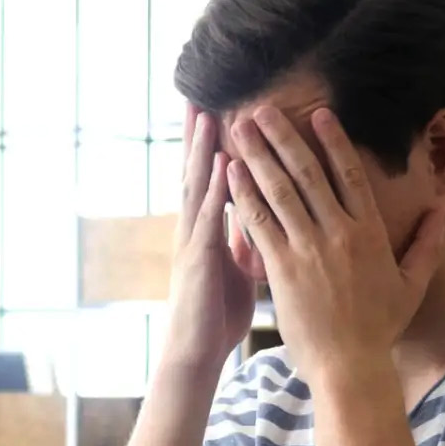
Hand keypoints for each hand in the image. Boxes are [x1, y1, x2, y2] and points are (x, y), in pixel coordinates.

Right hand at [161, 104, 262, 378]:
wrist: (195, 352)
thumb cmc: (215, 314)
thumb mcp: (234, 268)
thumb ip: (239, 239)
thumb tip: (251, 218)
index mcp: (205, 229)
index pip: (207, 177)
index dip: (208, 144)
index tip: (214, 108)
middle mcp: (194, 228)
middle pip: (194, 171)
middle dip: (197, 134)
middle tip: (198, 93)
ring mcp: (193, 240)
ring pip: (196, 186)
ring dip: (201, 149)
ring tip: (207, 113)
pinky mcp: (199, 257)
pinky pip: (208, 216)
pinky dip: (213, 187)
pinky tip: (218, 163)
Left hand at [225, 106, 444, 383]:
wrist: (350, 366)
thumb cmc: (378, 329)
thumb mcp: (411, 284)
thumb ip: (427, 243)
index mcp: (370, 233)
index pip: (349, 175)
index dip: (333, 142)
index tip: (318, 114)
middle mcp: (339, 233)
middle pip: (308, 173)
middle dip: (284, 137)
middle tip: (263, 109)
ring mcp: (309, 249)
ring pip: (280, 191)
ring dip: (258, 155)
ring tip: (240, 127)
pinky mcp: (283, 267)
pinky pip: (259, 223)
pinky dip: (244, 194)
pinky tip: (230, 172)